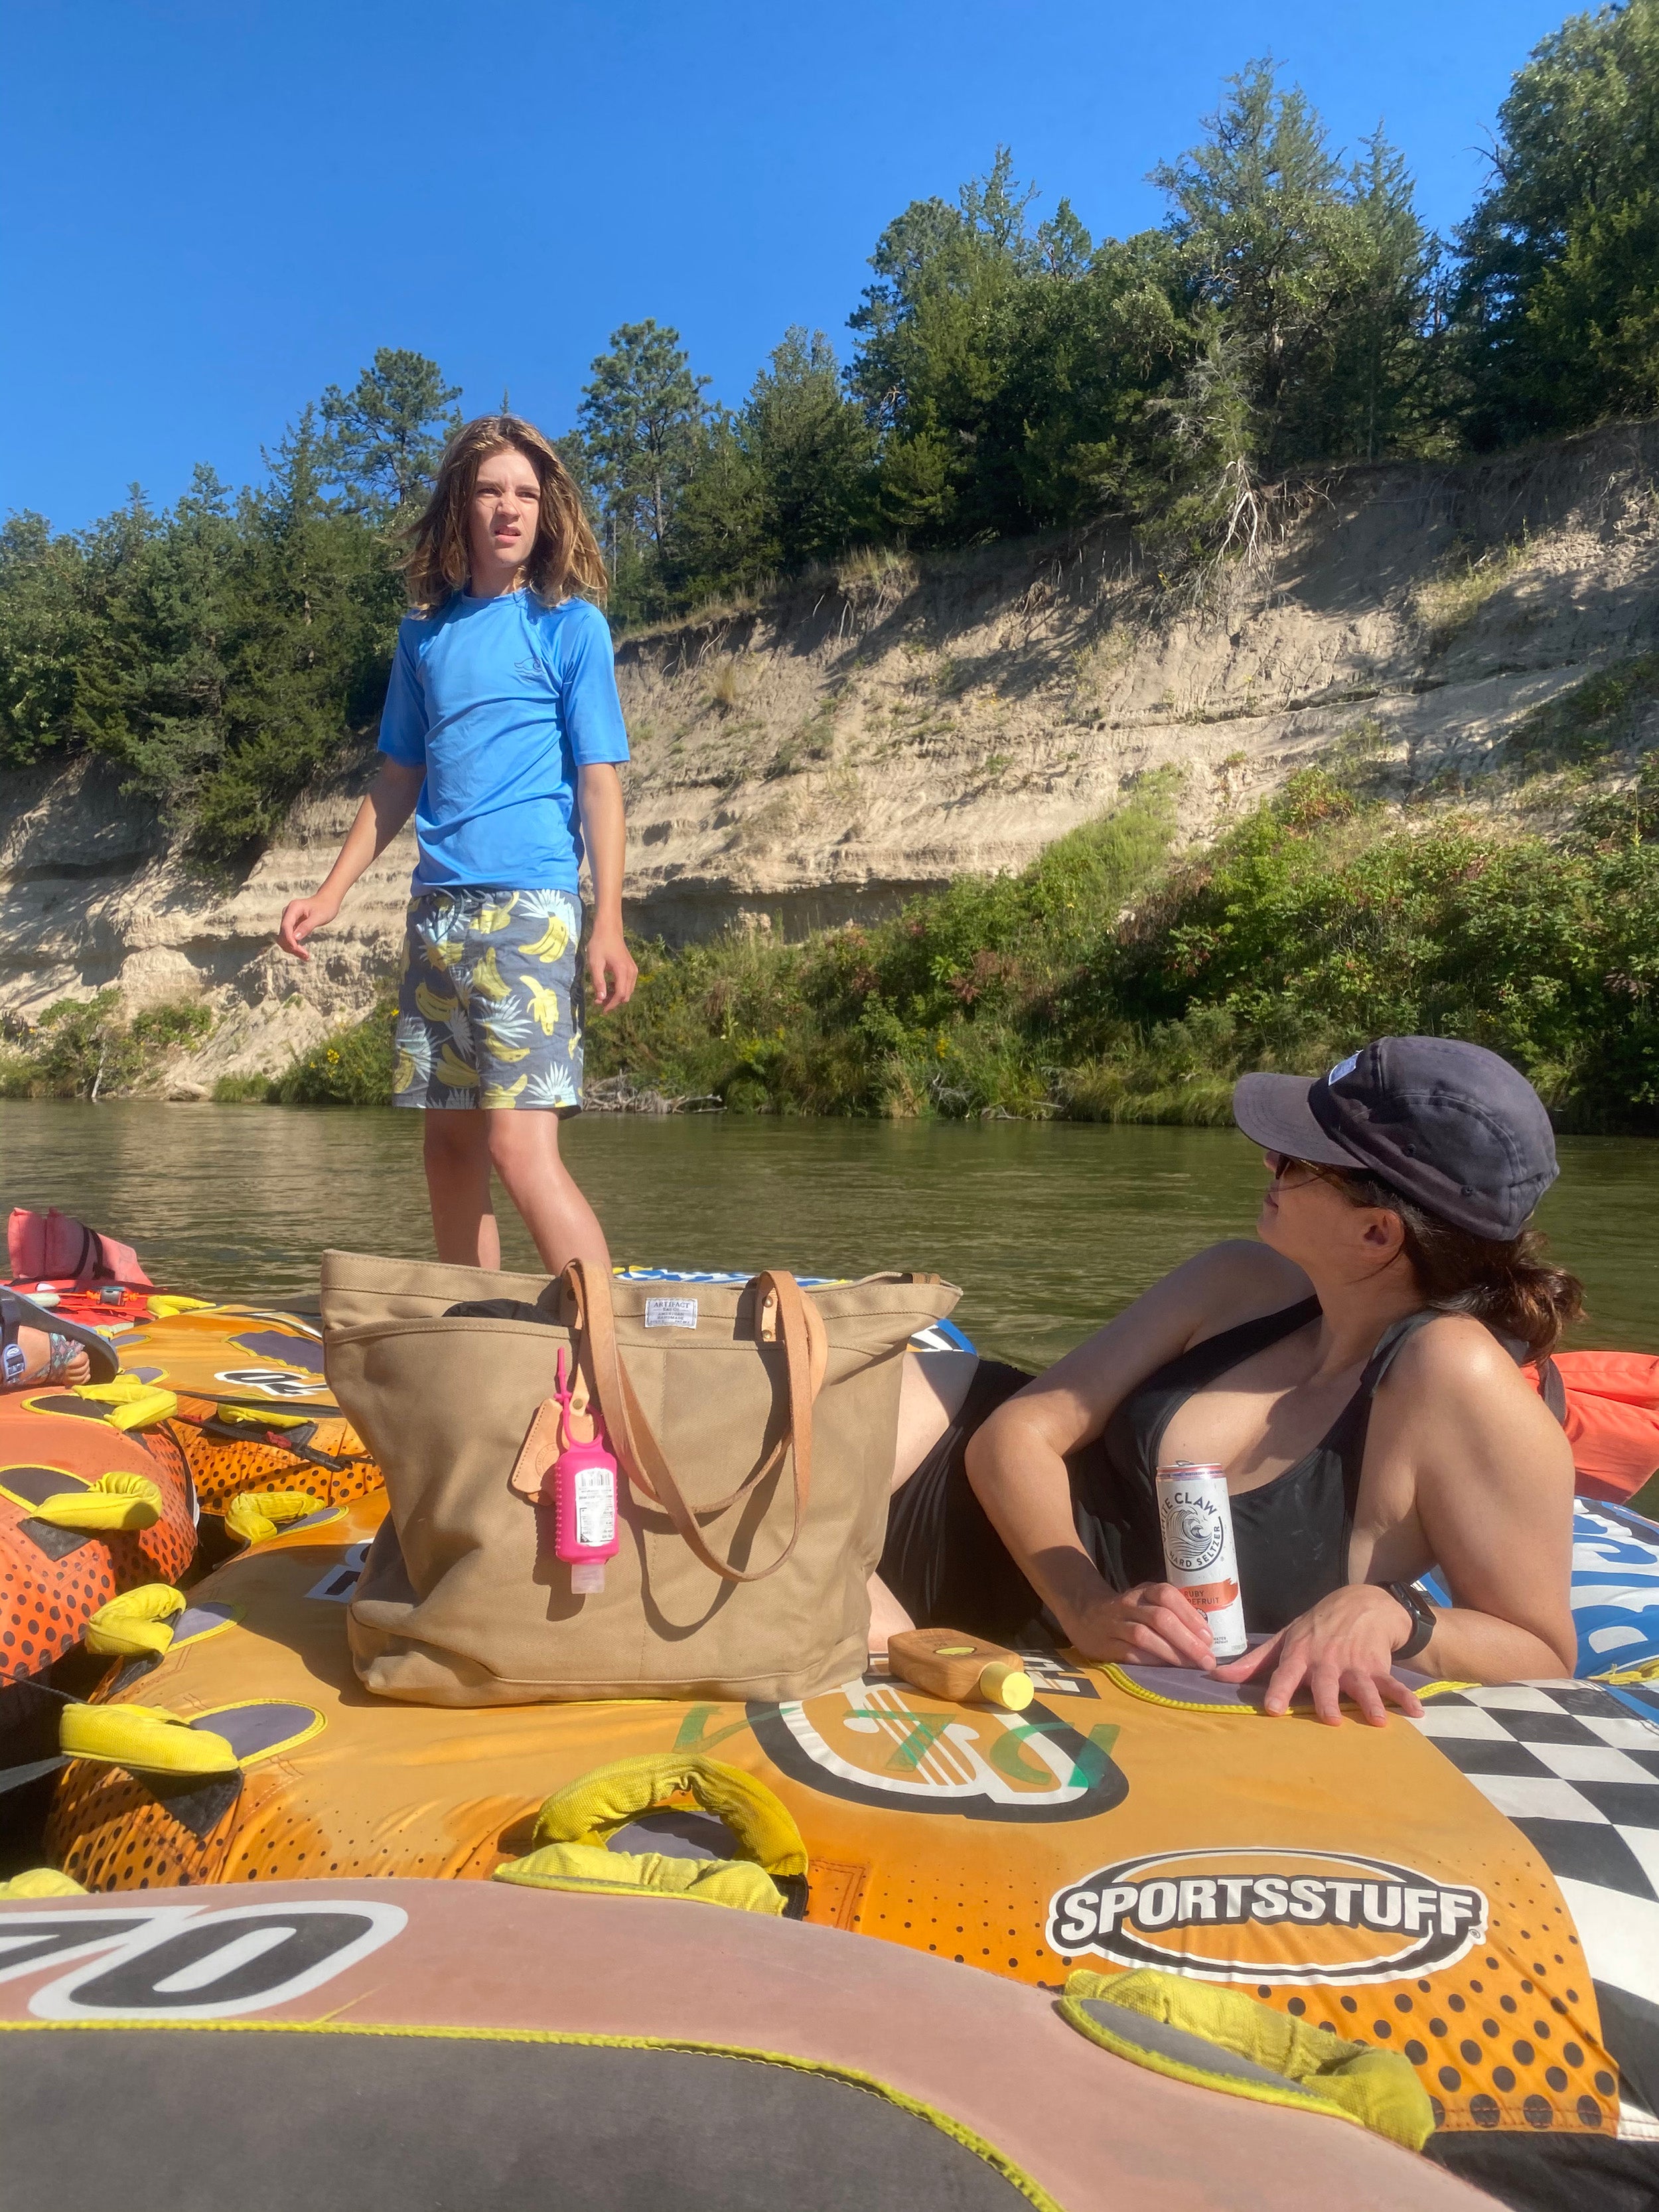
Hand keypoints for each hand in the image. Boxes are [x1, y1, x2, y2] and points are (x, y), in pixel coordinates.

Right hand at [278, 892, 339, 961]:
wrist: (327, 901)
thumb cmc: (325, 907)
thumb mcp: (319, 917)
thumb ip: (307, 926)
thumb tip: (295, 938)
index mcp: (293, 908)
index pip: (286, 926)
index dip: (289, 940)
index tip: (298, 950)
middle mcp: (287, 913)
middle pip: (283, 934)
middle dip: (292, 946)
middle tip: (306, 956)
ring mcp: (288, 920)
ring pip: (285, 938)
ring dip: (293, 949)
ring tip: (306, 957)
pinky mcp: (291, 925)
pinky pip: (289, 938)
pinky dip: (295, 947)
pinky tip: (304, 954)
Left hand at [586, 920, 637, 1013]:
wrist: (609, 929)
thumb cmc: (600, 944)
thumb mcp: (595, 963)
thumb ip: (598, 982)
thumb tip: (601, 999)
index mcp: (622, 971)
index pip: (620, 994)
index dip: (611, 1004)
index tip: (601, 1010)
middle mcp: (631, 972)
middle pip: (625, 995)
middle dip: (613, 1001)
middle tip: (598, 1001)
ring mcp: (633, 970)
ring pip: (628, 991)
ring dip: (616, 996)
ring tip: (602, 994)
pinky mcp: (632, 967)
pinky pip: (628, 984)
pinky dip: (619, 988)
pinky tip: (608, 985)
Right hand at [1068, 1581, 1221, 1669]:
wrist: (1083, 1612)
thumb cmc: (1127, 1611)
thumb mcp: (1146, 1601)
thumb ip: (1171, 1612)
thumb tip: (1206, 1637)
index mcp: (1144, 1591)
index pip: (1167, 1595)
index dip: (1190, 1615)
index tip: (1209, 1637)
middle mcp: (1129, 1604)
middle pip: (1160, 1618)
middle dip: (1187, 1640)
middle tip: (1208, 1659)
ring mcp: (1115, 1624)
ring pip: (1144, 1636)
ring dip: (1171, 1653)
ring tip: (1191, 1667)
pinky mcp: (1104, 1645)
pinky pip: (1129, 1653)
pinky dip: (1150, 1662)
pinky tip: (1166, 1671)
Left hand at [1212, 1585, 1425, 1726]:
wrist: (1359, 1604)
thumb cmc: (1315, 1629)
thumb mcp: (1284, 1640)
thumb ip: (1253, 1663)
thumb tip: (1216, 1677)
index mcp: (1300, 1654)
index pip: (1285, 1673)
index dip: (1278, 1690)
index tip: (1272, 1709)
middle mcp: (1326, 1660)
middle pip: (1326, 1683)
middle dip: (1327, 1700)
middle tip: (1329, 1720)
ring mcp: (1354, 1664)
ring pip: (1361, 1685)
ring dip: (1370, 1702)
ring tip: (1377, 1720)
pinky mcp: (1377, 1666)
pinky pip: (1392, 1684)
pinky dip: (1404, 1697)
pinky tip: (1416, 1712)